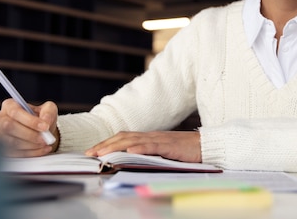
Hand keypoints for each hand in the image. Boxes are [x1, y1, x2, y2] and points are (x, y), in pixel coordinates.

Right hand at [0, 98, 58, 156]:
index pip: (15, 112)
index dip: (30, 121)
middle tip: (45, 138)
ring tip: (45, 143)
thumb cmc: (41, 117)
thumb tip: (45, 120)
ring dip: (31, 145)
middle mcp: (0, 120)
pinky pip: (15, 154)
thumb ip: (48, 111)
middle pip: (9, 127)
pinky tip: (42, 149)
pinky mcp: (2, 149)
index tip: (45, 127)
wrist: (40, 131)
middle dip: (30, 134)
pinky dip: (31, 153)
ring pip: (12, 143)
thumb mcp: (48, 108)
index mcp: (9, 105)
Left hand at [85, 131, 201, 162]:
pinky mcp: (170, 146)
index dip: (107, 143)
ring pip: (134, 140)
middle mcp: (152, 136)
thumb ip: (148, 155)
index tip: (93, 151)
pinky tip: (129, 151)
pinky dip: (140, 148)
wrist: (206, 145)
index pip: (124, 137)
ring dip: (116, 146)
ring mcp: (160, 140)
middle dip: (105, 145)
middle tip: (90, 154)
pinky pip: (152, 146)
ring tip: (102, 153)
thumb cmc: (186, 151)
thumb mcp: (163, 153)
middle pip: (123, 137)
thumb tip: (130, 161)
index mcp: (149, 137)